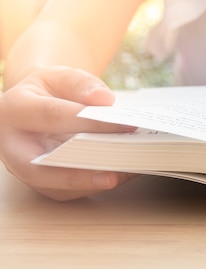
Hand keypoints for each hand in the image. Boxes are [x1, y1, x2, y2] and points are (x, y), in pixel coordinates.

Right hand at [0, 66, 135, 199]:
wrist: (34, 108)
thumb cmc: (48, 92)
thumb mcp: (59, 76)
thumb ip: (80, 84)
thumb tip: (105, 100)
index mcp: (15, 110)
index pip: (54, 117)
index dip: (91, 122)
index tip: (128, 124)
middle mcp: (13, 145)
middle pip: (40, 167)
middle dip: (79, 172)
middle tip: (115, 173)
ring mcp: (25, 169)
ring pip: (57, 186)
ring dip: (94, 182)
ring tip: (128, 172)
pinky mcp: (43, 184)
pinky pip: (70, 192)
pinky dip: (98, 185)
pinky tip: (125, 174)